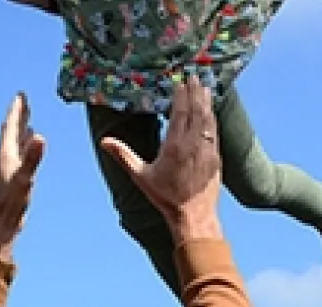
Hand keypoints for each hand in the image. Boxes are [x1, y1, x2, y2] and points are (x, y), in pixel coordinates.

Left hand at [0, 91, 46, 256]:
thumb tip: (39, 137)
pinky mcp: (10, 179)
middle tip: (23, 101)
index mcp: (6, 155)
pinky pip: (18, 155)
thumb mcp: (25, 178)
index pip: (11, 127)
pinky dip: (23, 146)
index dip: (17, 111)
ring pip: (14, 144)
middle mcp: (4, 159)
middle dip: (18, 116)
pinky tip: (27, 148)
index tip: (21, 95)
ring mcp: (7, 169)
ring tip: (27, 121)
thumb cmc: (10, 204)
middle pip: (11, 132)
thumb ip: (33, 158)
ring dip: (20, 131)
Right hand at [100, 76, 222, 240]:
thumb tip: (104, 141)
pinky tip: (211, 113)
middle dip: (196, 92)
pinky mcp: (217, 158)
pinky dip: (213, 118)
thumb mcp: (141, 176)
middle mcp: (194, 145)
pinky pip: (215, 132)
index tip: (181, 81)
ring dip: (207, 102)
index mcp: (175, 146)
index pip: (180, 113)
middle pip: (197, 111)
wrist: (193, 215)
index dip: (181, 96)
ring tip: (205, 88)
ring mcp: (208, 150)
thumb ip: (124, 156)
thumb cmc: (165, 197)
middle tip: (195, 77)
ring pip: (209, 120)